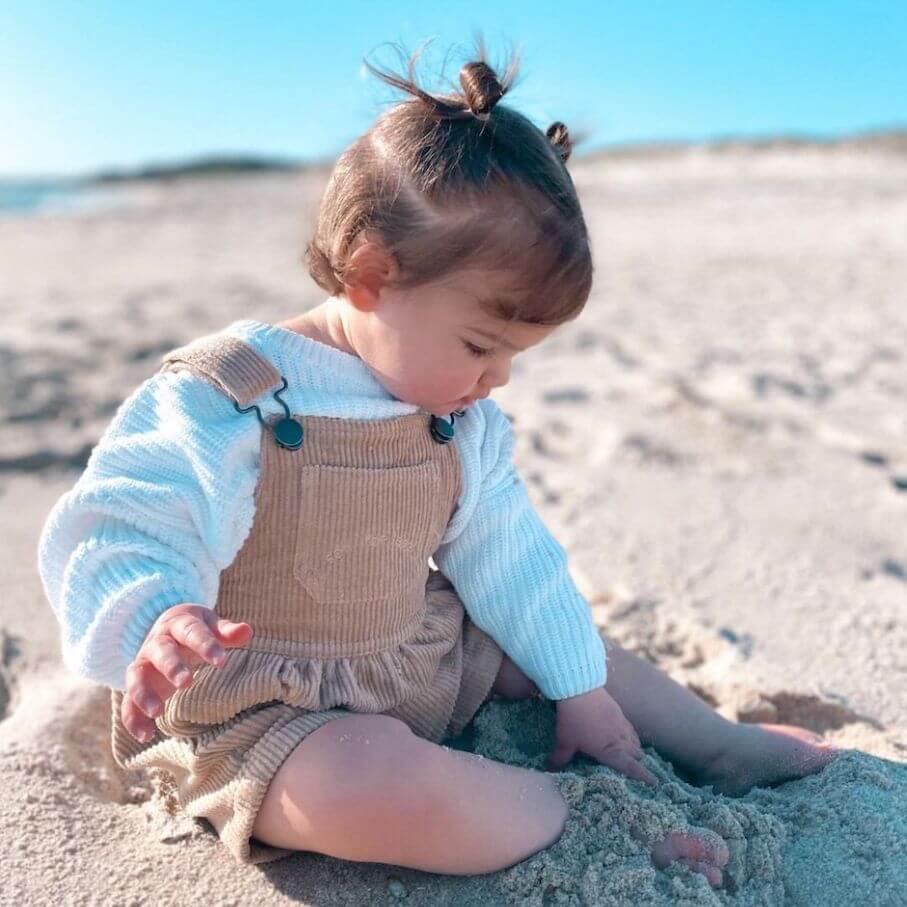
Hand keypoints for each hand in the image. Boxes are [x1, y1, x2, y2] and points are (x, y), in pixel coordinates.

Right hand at [120, 603, 252, 742]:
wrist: (166, 626)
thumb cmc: (195, 628)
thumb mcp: (211, 625)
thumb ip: (227, 631)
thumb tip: (247, 631)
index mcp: (179, 624)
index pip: (191, 632)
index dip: (206, 645)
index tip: (222, 661)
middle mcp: (157, 643)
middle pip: (161, 652)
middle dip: (172, 666)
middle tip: (186, 683)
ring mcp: (143, 663)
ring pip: (136, 676)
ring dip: (144, 694)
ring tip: (158, 712)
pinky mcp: (137, 684)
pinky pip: (127, 702)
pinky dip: (132, 719)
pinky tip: (145, 735)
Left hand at [547, 686, 657, 786]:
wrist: (579, 689)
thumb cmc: (573, 719)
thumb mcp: (564, 741)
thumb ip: (559, 758)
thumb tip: (550, 769)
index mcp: (610, 750)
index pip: (630, 767)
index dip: (643, 776)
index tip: (655, 783)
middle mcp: (619, 738)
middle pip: (635, 754)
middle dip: (638, 763)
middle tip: (640, 770)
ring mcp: (621, 723)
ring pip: (634, 740)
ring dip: (636, 749)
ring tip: (635, 754)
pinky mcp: (618, 711)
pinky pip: (629, 727)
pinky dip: (631, 734)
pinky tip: (626, 733)